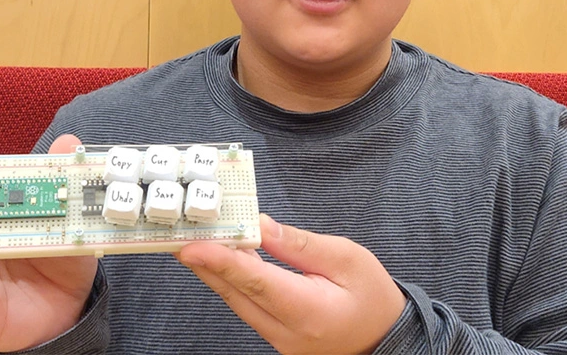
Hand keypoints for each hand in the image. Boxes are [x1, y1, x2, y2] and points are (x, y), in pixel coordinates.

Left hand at [176, 214, 405, 354]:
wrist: (386, 337)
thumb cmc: (372, 296)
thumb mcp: (347, 257)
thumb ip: (300, 244)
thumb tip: (261, 224)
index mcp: (310, 312)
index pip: (257, 282)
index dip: (222, 262)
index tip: (193, 247)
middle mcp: (289, 333)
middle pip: (238, 295)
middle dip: (207, 264)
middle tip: (181, 236)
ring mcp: (280, 341)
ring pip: (238, 303)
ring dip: (216, 273)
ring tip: (195, 243)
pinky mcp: (277, 338)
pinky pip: (247, 308)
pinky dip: (233, 284)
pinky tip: (224, 263)